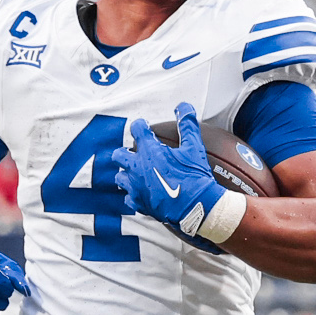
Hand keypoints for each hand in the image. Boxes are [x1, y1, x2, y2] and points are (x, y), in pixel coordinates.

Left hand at [113, 103, 226, 235]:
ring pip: (120, 177)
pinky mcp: (139, 203)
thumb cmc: (195, 177)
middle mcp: (138, 168)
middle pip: (119, 155)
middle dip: (125, 152)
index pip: (137, 129)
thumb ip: (187, 125)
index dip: (140, 126)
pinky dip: (134, 194)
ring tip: (138, 173)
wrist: (196, 207)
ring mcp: (136, 187)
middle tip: (136, 153)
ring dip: (127, 173)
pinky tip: (142, 192)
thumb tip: (184, 107)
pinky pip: (129, 197)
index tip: (144, 127)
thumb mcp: (194, 148)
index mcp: (149, 151)